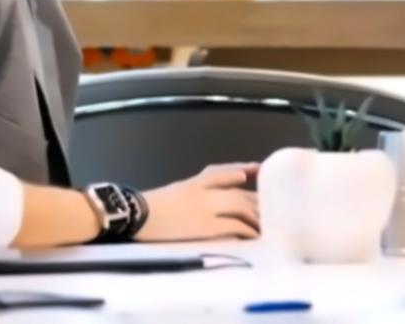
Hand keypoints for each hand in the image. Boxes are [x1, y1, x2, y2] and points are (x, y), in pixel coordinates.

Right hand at [136, 163, 259, 241]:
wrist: (134, 216)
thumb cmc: (149, 208)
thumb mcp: (174, 191)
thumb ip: (196, 188)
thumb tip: (226, 186)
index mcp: (194, 182)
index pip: (222, 172)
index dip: (241, 170)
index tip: (256, 169)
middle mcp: (204, 191)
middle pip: (238, 192)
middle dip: (255, 201)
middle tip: (270, 209)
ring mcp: (207, 207)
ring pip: (241, 206)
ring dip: (255, 216)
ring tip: (266, 225)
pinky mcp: (207, 226)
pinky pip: (234, 226)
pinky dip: (246, 230)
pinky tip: (254, 235)